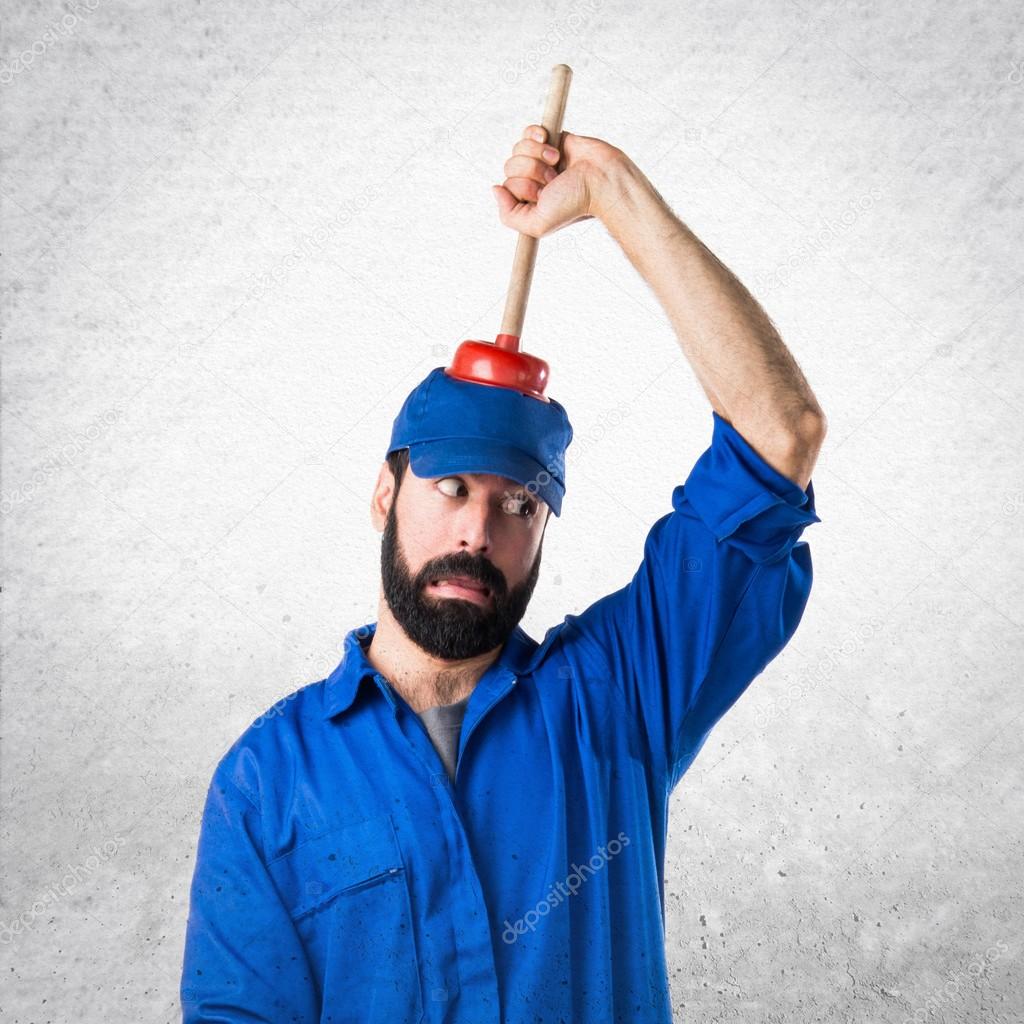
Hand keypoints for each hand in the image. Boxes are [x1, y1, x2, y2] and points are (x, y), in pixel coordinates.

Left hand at [491, 124, 624, 238]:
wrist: (602, 179)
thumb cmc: (574, 204)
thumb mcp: (537, 224)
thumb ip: (509, 216)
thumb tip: (494, 189)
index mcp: (527, 200)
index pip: (506, 186)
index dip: (523, 187)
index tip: (543, 195)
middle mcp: (532, 180)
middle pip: (510, 165)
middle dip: (532, 171)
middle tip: (554, 180)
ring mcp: (541, 160)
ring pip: (518, 148)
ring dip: (538, 155)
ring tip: (557, 164)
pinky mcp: (551, 140)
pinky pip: (529, 132)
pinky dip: (537, 135)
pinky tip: (552, 145)